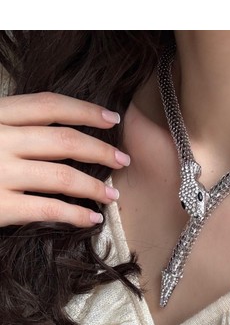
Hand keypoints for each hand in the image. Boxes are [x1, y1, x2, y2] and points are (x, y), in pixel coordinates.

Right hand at [0, 91, 129, 227]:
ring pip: (62, 176)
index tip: (113, 119)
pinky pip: (49, 209)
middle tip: (123, 160)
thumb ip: (14, 125)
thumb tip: (60, 129)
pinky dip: (76, 215)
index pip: (49, 106)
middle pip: (64, 141)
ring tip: (113, 195)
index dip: (86, 111)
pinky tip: (92, 218)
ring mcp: (0, 173)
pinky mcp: (0, 206)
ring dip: (94, 187)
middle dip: (100, 151)